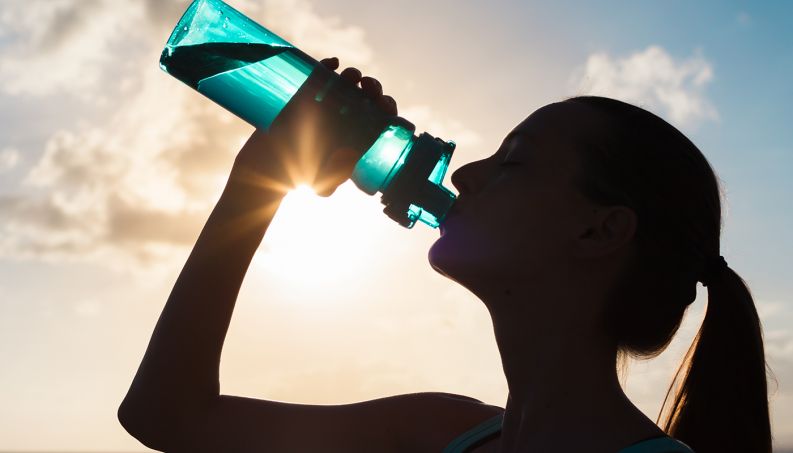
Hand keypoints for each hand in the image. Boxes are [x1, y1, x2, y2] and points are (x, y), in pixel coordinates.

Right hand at [310, 57, 397, 196]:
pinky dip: (327, 66)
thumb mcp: (323, 182)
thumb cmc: (301, 176)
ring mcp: (326, 104)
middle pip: (367, 97)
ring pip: (347, 83)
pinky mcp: (305, 95)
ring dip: (354, 76)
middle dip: (373, 89)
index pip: (380, 117)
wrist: (269, 167)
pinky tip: (333, 63)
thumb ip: (336, 175)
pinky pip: (320, 75)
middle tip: (369, 90)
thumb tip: (351, 156)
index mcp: (357, 135)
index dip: (387, 109)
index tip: (384, 106)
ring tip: (352, 77)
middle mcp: (345, 117)